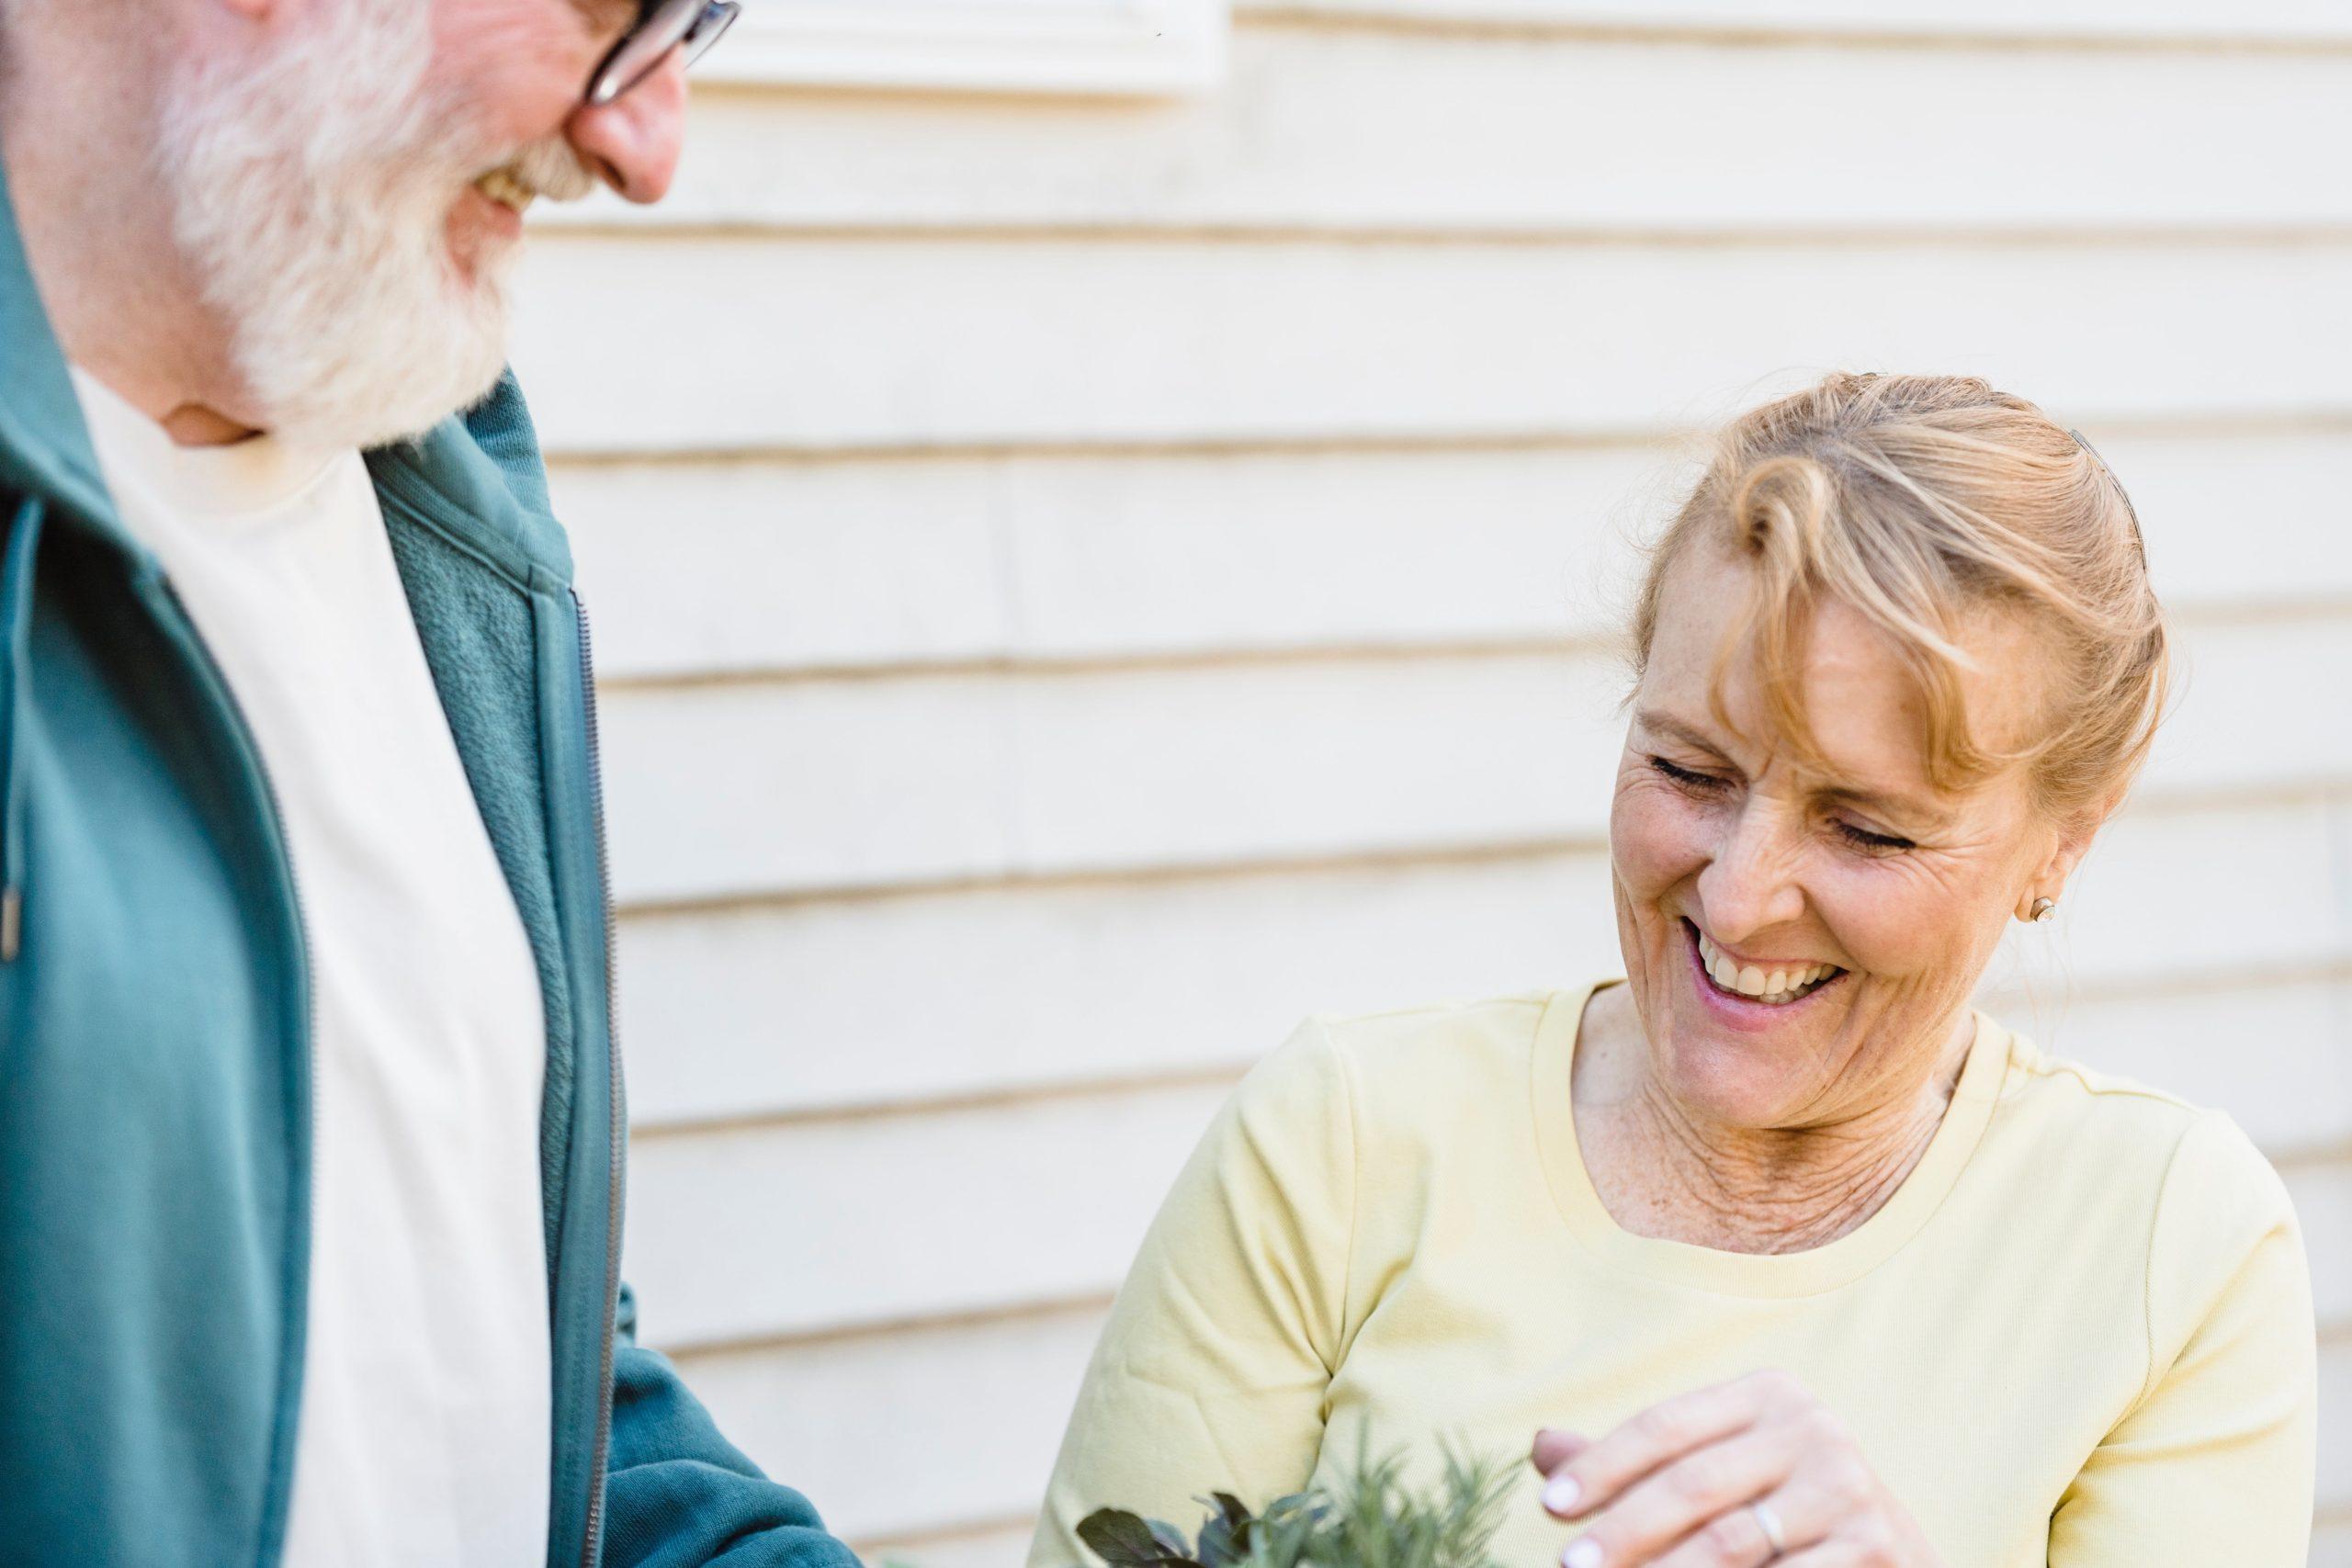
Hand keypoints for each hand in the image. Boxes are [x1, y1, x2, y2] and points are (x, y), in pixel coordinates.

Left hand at [1529, 1370, 1942, 1567]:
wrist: (1887, 1549)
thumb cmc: (1778, 1505)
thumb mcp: (1716, 1469)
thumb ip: (1635, 1464)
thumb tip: (1541, 1446)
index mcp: (1768, 1394)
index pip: (1666, 1426)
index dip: (1604, 1465)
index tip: (1551, 1506)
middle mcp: (1813, 1429)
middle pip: (1693, 1483)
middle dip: (1624, 1530)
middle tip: (1570, 1566)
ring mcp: (1849, 1488)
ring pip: (1732, 1541)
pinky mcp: (1875, 1547)